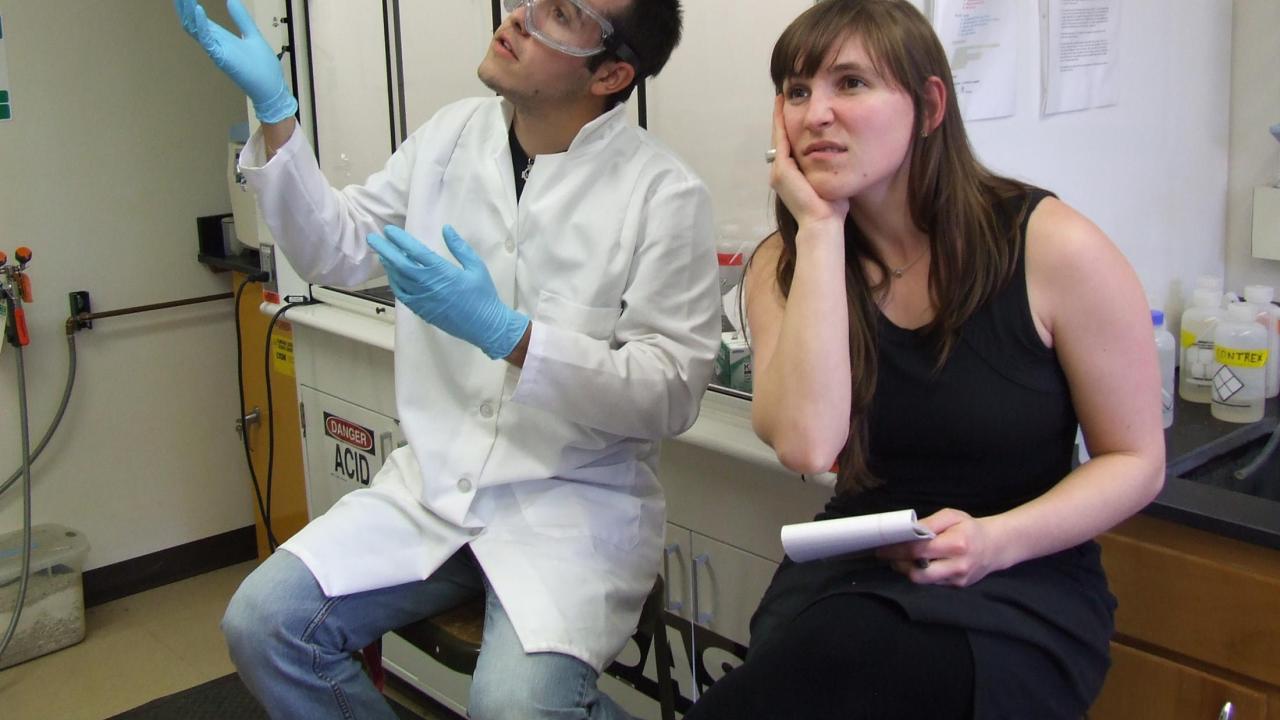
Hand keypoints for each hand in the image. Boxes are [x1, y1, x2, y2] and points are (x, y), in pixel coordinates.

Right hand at [175, 0, 297, 122]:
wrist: (272, 87)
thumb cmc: (262, 66)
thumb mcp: (252, 34)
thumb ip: (241, 18)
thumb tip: (231, 0)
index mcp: (220, 37)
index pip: (198, 18)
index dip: (188, 5)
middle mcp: (214, 43)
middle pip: (191, 22)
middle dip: (183, 7)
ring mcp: (216, 51)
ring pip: (195, 29)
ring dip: (188, 12)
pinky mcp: (221, 58)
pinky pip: (207, 40)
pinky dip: (202, 25)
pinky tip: (198, 10)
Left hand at [368, 225, 529, 359]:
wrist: (484, 326)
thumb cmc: (483, 295)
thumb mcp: (476, 267)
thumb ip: (459, 247)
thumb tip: (446, 229)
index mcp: (442, 271)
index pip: (415, 252)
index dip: (400, 240)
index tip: (389, 231)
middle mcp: (428, 284)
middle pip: (399, 264)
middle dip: (384, 250)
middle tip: (372, 239)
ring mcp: (422, 299)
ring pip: (398, 280)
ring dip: (388, 266)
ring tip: (382, 255)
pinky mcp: (422, 310)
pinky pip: (403, 295)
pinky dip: (395, 283)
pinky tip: (394, 276)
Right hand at [769, 95, 848, 229]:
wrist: (823, 223)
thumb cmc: (832, 208)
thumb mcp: (830, 181)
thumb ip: (830, 167)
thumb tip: (842, 154)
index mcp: (790, 177)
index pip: (789, 146)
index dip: (791, 128)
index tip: (795, 110)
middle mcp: (780, 173)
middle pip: (781, 139)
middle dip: (782, 118)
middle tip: (783, 97)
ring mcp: (778, 171)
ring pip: (779, 136)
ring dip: (780, 117)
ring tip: (781, 98)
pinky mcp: (782, 169)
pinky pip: (781, 139)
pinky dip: (781, 122)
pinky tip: (783, 106)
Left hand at [875, 508, 1001, 586]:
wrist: (995, 546)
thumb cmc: (970, 528)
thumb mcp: (951, 516)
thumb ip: (929, 523)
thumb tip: (907, 530)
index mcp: (956, 544)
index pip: (918, 550)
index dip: (896, 551)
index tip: (881, 548)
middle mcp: (957, 565)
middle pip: (917, 573)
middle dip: (899, 565)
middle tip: (888, 556)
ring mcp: (957, 579)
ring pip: (922, 580)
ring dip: (908, 570)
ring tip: (901, 559)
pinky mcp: (957, 587)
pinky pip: (931, 583)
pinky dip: (921, 573)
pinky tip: (918, 563)